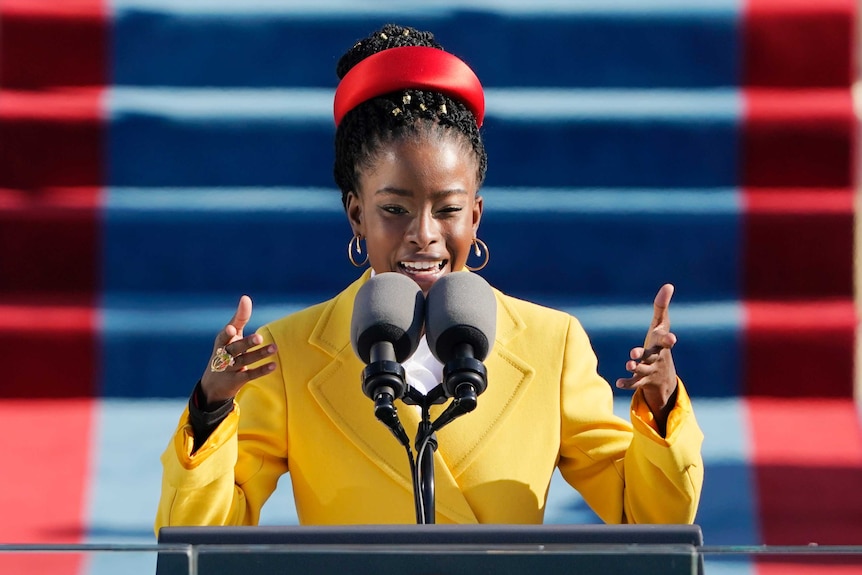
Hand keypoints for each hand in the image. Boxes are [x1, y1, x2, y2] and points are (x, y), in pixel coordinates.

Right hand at [200, 295, 276, 403]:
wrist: (213, 385)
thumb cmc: (225, 351)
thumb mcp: (230, 336)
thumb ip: (239, 318)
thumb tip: (245, 298)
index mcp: (221, 342)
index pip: (223, 336)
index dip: (227, 333)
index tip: (232, 328)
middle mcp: (223, 355)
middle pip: (235, 349)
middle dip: (246, 343)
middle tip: (260, 337)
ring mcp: (229, 369)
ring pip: (245, 361)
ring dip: (259, 354)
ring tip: (274, 348)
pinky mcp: (237, 381)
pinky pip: (250, 375)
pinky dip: (261, 370)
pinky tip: (274, 365)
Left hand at [616, 284, 677, 419]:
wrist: (664, 378)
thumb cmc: (660, 344)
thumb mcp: (661, 326)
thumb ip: (662, 307)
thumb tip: (668, 285)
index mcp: (661, 345)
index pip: (666, 342)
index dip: (668, 340)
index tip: (671, 338)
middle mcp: (657, 358)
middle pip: (652, 356)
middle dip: (645, 355)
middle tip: (634, 353)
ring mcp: (650, 370)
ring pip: (643, 370)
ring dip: (635, 367)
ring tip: (628, 364)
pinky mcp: (642, 381)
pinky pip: (635, 383)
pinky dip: (627, 384)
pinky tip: (618, 383)